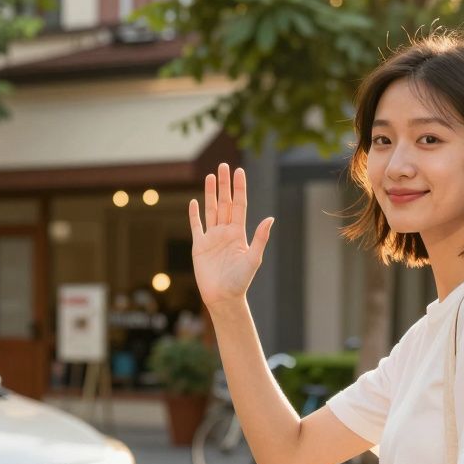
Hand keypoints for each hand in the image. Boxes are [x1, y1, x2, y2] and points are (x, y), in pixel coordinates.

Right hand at [188, 163, 273, 309]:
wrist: (223, 297)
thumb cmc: (240, 281)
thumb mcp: (253, 259)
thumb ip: (260, 238)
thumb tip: (270, 218)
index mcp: (239, 233)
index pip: (239, 205)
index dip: (239, 188)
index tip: (239, 172)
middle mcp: (226, 232)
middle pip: (225, 203)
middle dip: (224, 184)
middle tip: (223, 165)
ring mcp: (212, 238)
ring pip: (211, 210)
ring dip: (211, 193)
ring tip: (210, 176)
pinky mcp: (199, 246)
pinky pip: (196, 226)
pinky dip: (194, 214)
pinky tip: (194, 202)